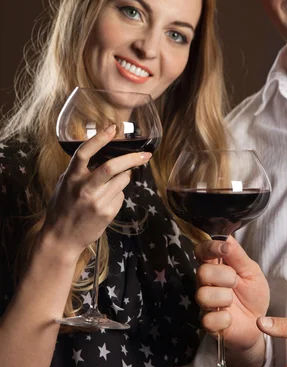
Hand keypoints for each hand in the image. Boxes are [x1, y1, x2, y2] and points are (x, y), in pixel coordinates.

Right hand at [39, 125, 151, 262]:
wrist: (62, 238)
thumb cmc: (62, 208)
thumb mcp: (64, 184)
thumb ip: (79, 170)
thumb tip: (100, 153)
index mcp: (71, 178)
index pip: (84, 153)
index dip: (99, 139)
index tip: (112, 128)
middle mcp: (85, 189)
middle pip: (112, 167)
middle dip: (132, 158)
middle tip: (145, 155)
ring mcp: (98, 202)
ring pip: (122, 180)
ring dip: (125, 176)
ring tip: (116, 180)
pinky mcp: (108, 213)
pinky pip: (121, 195)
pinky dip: (119, 192)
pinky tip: (107, 199)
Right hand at [195, 236, 269, 354]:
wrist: (260, 323)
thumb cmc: (254, 294)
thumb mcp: (252, 271)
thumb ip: (238, 255)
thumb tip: (226, 237)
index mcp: (215, 266)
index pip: (201, 250)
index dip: (209, 247)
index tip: (224, 249)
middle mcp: (206, 283)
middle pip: (202, 272)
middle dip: (224, 276)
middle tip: (236, 281)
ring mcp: (206, 303)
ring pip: (203, 295)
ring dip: (224, 298)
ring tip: (233, 301)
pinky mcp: (208, 323)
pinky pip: (208, 320)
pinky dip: (224, 319)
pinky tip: (230, 318)